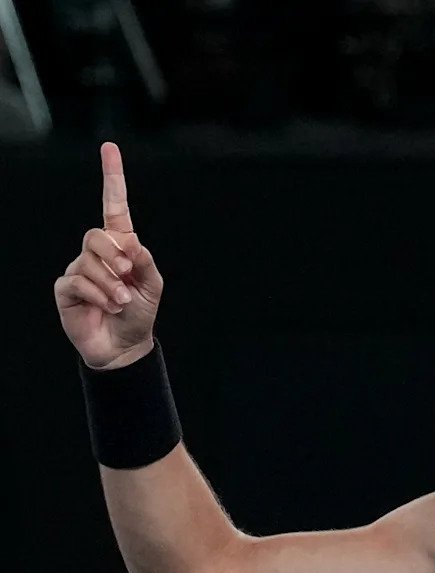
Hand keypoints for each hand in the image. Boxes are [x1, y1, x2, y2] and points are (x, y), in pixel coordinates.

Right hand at [54, 142, 163, 370]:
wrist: (125, 345)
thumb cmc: (139, 313)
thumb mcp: (153, 285)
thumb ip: (145, 261)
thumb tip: (130, 243)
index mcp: (121, 247)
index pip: (114, 206)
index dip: (112, 178)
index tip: (109, 148)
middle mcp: (97, 253)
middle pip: (96, 235)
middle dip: (115, 255)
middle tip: (128, 275)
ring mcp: (79, 269)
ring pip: (89, 261)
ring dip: (112, 284)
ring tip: (121, 301)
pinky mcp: (66, 288)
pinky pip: (78, 281)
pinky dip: (99, 294)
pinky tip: (107, 306)